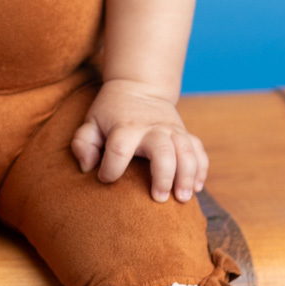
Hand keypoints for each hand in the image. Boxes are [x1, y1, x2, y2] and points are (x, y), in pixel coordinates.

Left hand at [70, 81, 207, 202]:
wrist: (139, 87)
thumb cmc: (111, 112)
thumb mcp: (91, 122)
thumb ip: (83, 143)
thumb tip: (88, 167)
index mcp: (126, 127)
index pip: (119, 149)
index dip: (111, 168)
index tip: (105, 178)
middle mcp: (152, 127)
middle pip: (163, 151)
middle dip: (163, 176)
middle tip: (159, 199)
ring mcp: (172, 129)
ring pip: (187, 151)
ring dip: (188, 175)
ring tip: (183, 198)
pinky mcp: (185, 133)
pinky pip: (199, 151)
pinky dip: (201, 169)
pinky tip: (197, 188)